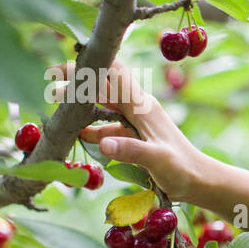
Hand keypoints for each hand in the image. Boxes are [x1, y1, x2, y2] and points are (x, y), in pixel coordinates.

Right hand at [54, 59, 207, 203]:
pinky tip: (75, 135)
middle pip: (103, 87)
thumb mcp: (158, 159)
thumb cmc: (182, 169)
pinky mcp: (132, 136)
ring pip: (102, 107)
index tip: (62, 67)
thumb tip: (102, 143)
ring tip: (57, 112)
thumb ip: (131, 150)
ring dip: (81, 108)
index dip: (89, 66)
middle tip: (49, 88)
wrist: (199, 181)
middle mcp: (137, 108)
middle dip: (78, 84)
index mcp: (142, 105)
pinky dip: (91, 129)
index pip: (113, 74)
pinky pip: (107, 127)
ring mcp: (134, 122)